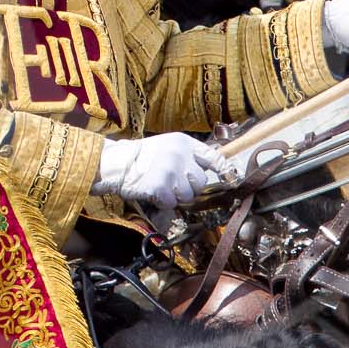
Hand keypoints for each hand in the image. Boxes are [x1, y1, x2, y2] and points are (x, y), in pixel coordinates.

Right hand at [92, 133, 229, 209]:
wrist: (119, 163)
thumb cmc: (145, 156)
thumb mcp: (170, 146)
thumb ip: (190, 157)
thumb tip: (214, 171)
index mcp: (185, 143)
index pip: (213, 157)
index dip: (223, 170)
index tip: (229, 179)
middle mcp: (181, 155)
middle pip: (200, 183)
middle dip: (189, 187)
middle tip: (173, 182)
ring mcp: (171, 171)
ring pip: (188, 196)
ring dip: (176, 196)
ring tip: (162, 186)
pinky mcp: (160, 186)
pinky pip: (172, 203)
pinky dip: (164, 202)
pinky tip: (154, 192)